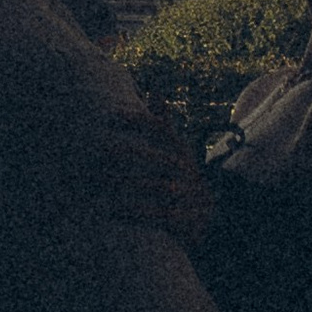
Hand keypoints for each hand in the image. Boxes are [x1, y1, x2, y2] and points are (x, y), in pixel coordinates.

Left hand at [90, 111, 212, 249]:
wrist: (212, 214)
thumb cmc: (184, 176)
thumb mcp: (178, 149)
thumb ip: (164, 124)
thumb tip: (155, 92)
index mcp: (180, 149)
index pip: (160, 128)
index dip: (138, 120)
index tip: (111, 115)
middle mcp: (185, 169)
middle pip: (156, 156)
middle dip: (127, 152)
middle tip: (99, 149)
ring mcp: (185, 194)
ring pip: (155, 186)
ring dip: (126, 183)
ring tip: (99, 180)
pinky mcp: (181, 218)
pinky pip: (155, 214)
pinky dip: (132, 213)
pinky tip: (110, 210)